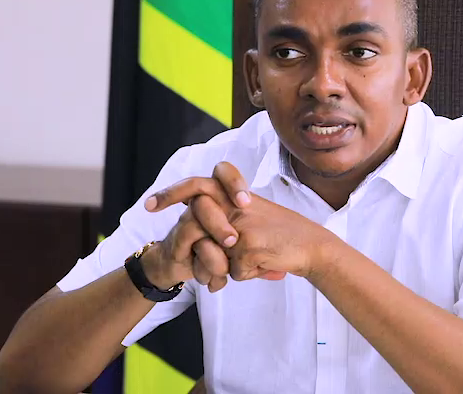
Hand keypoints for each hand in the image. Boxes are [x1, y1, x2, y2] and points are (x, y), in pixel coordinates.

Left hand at [146, 162, 334, 280]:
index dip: (172, 193)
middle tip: (152, 211)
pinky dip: (247, 275)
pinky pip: (233, 273)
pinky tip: (265, 264)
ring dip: (230, 265)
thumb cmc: (283, 233)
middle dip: (182, 227)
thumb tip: (196, 224)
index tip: (150, 205)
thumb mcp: (254, 215)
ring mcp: (239, 229)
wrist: (312, 246)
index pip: (199, 186)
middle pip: (194, 216)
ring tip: (256, 255)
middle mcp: (236, 208)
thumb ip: (228, 217)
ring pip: (215, 255)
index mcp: (237, 199)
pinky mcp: (246, 250)